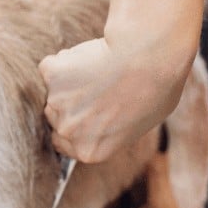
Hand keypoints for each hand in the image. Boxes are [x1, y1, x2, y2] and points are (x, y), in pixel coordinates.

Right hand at [38, 35, 188, 162]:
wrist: (148, 59)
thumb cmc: (156, 90)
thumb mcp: (139, 124)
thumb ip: (111, 130)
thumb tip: (104, 120)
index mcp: (89, 151)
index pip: (62, 143)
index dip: (74, 125)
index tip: (84, 111)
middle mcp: (68, 132)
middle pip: (56, 117)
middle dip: (70, 103)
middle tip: (97, 86)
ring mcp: (56, 103)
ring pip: (54, 90)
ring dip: (68, 81)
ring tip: (98, 70)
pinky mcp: (51, 74)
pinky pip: (51, 67)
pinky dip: (64, 60)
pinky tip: (90, 56)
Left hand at [82, 148, 207, 207]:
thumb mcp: (164, 206)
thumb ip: (156, 175)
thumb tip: (154, 148)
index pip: (88, 194)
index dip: (100, 176)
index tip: (109, 159)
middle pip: (94, 203)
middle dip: (107, 186)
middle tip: (119, 163)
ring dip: (113, 199)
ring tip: (126, 178)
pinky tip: (131, 199)